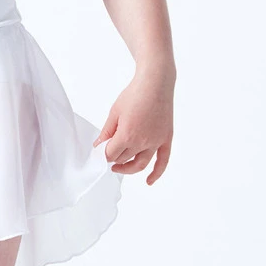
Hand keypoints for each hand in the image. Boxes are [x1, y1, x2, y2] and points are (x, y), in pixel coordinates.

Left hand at [92, 69, 173, 184]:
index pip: (111, 154)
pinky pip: (163, 161)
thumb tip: (99, 145)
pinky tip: (148, 181)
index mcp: (127, 135)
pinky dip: (156, 173)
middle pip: (124, 158)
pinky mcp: (166, 139)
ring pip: (140, 163)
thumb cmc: (134, 94)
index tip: (99, 153)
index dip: (103, 155)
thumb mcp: (114, 112)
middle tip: (108, 154)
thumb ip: (107, 131)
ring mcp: (155, 141)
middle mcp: (142, 142)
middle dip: (114, 158)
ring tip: (119, 167)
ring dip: (129, 168)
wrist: (156, 83)